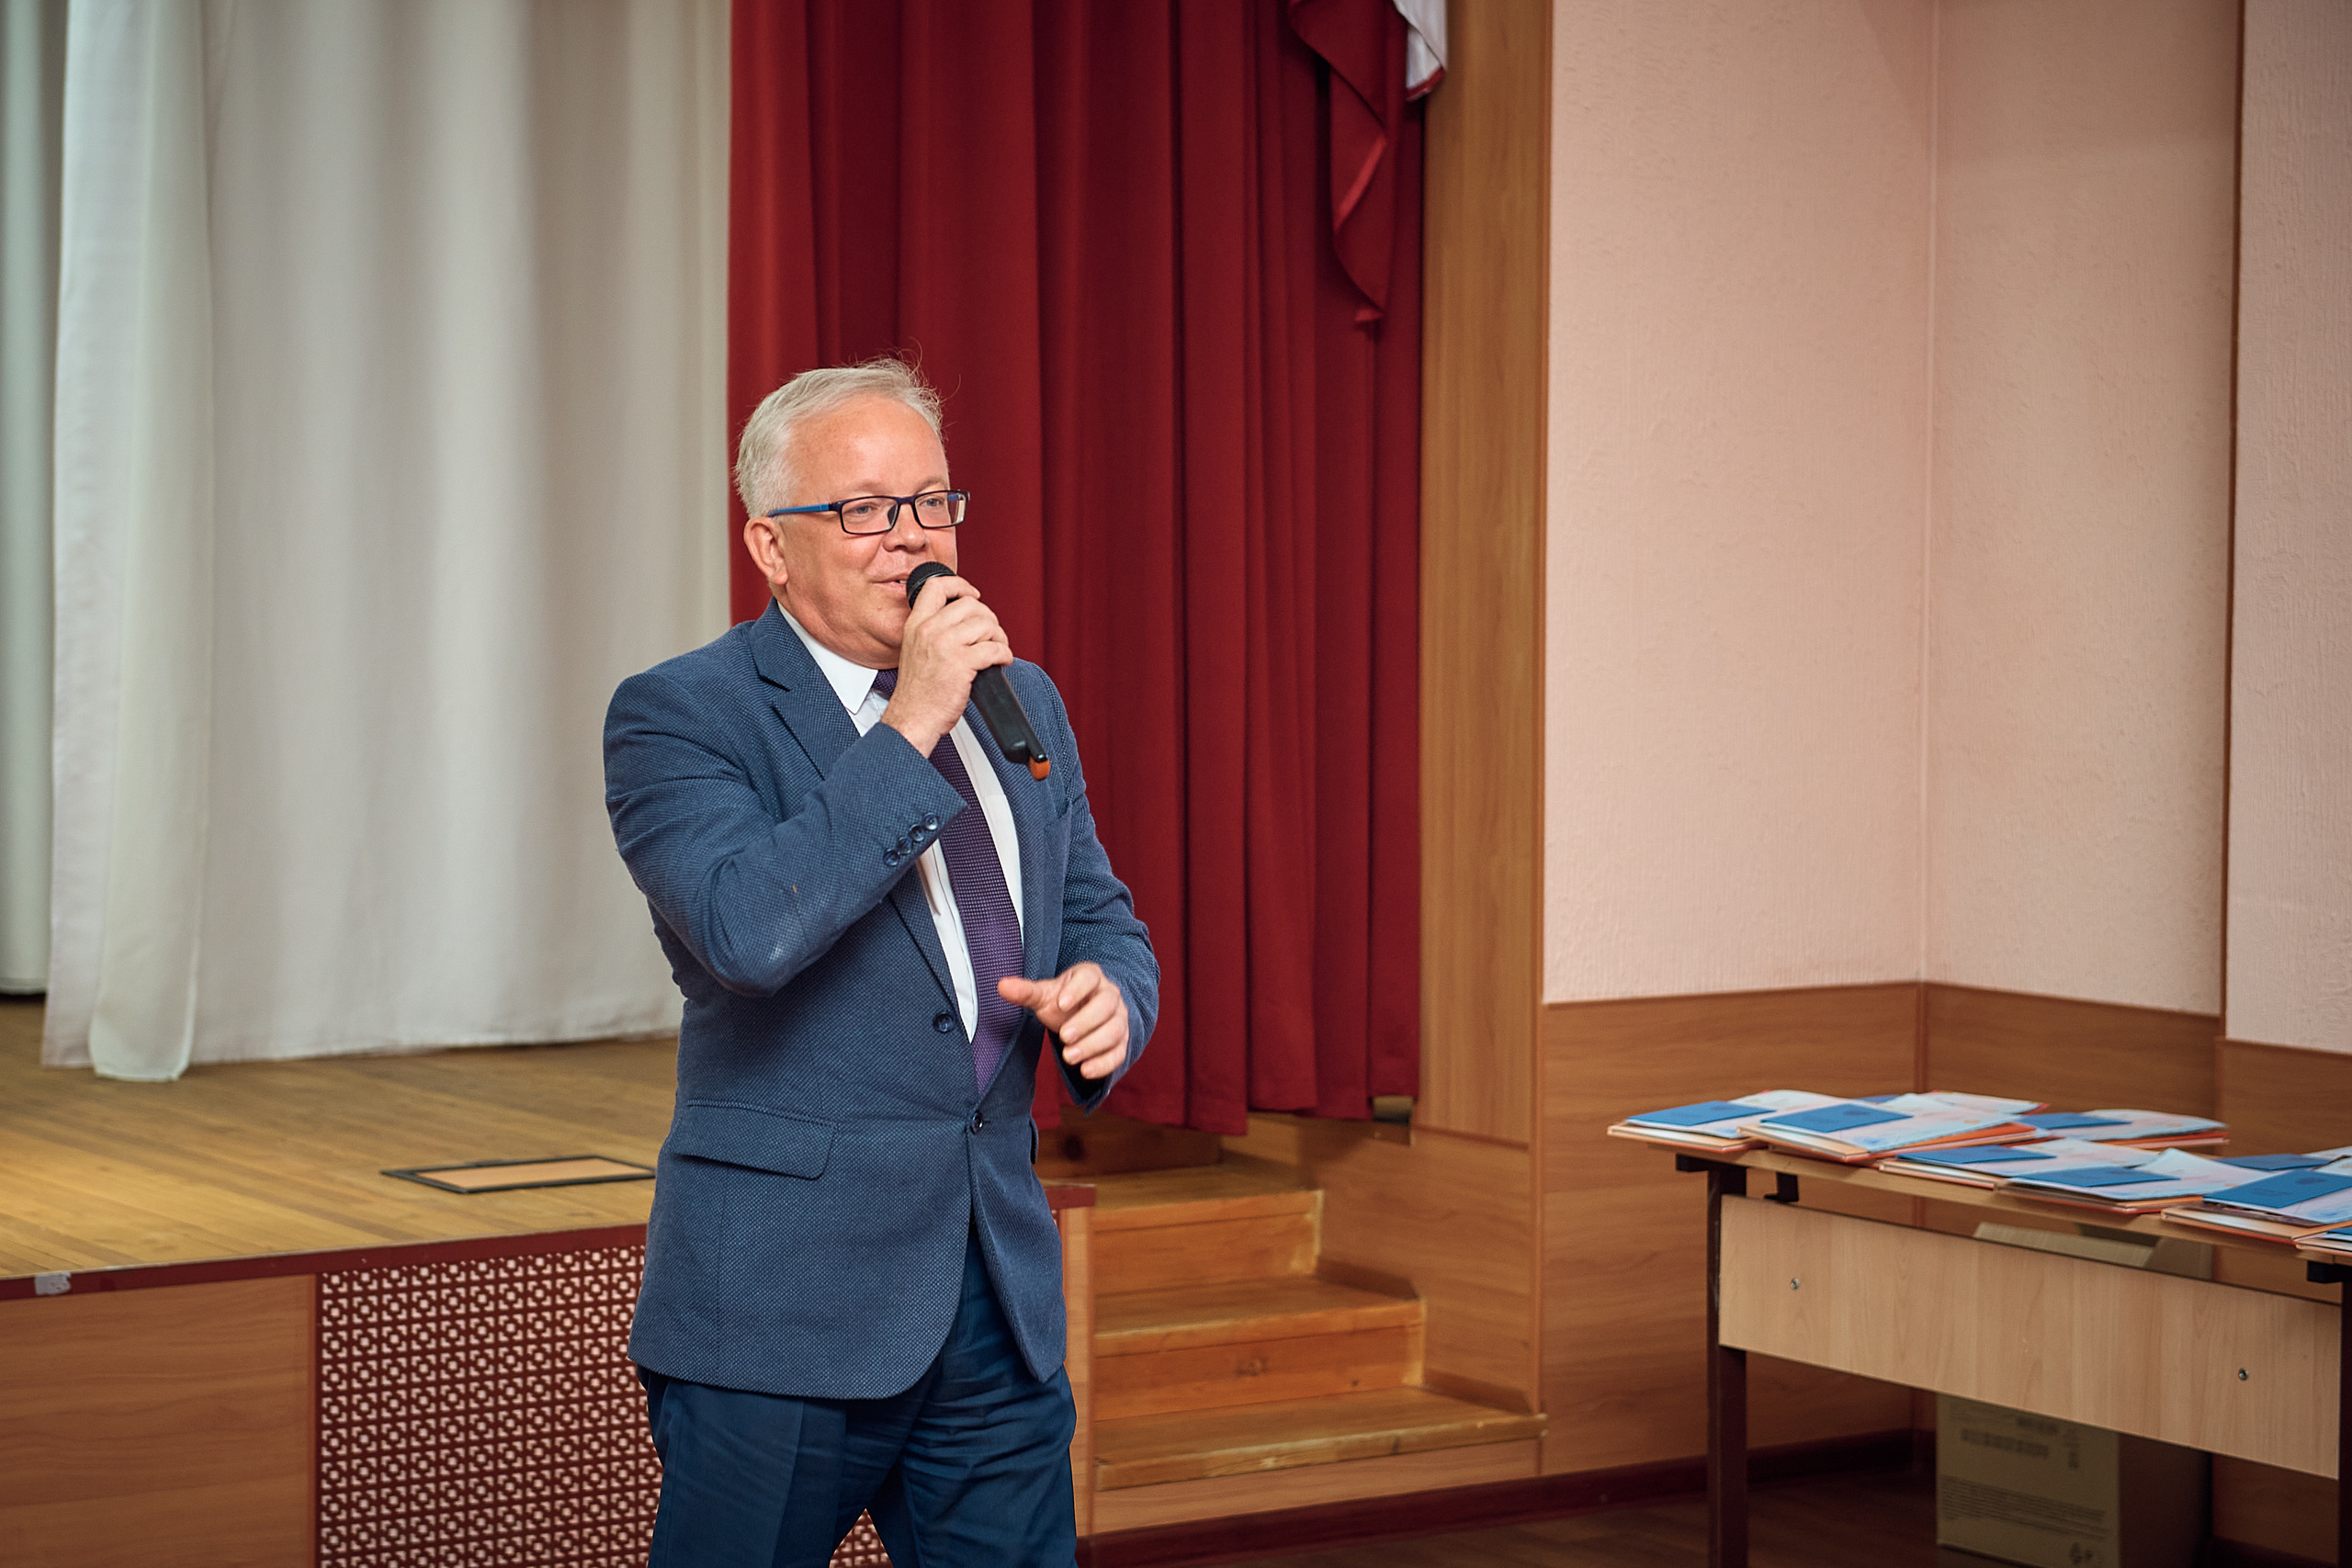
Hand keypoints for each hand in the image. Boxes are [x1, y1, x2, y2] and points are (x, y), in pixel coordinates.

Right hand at [881, 572, 1010, 752]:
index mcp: (916, 624)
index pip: (936, 586)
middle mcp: (929, 630)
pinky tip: (1001, 661)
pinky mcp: (962, 664)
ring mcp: (945, 646)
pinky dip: (1005, 654)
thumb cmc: (918, 692)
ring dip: (999, 637)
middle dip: (988, 618)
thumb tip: (964, 621)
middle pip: (970, 604)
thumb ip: (933, 631)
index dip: (960, 585)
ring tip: (997, 649)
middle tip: (990, 634)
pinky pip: (995, 648)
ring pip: (986, 624)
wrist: (913, 718)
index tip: (972, 595)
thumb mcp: (915, 650)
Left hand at [999, 963, 1128, 1081]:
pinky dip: (1104, 1063)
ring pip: (1114, 1030)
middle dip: (1085, 1022)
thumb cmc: (1063, 1002)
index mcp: (1091, 977)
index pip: (1089, 978)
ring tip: (1069, 1057)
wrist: (1082, 1014)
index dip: (1077, 990)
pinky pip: (1119, 1052)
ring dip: (1093, 1045)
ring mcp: (1119, 1019)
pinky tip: (1085, 1071)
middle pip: (1106, 1006)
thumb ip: (1026, 992)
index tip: (1060, 1004)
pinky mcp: (1121, 1041)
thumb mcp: (1044, 996)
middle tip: (1064, 1036)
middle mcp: (1110, 995)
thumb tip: (1002, 986)